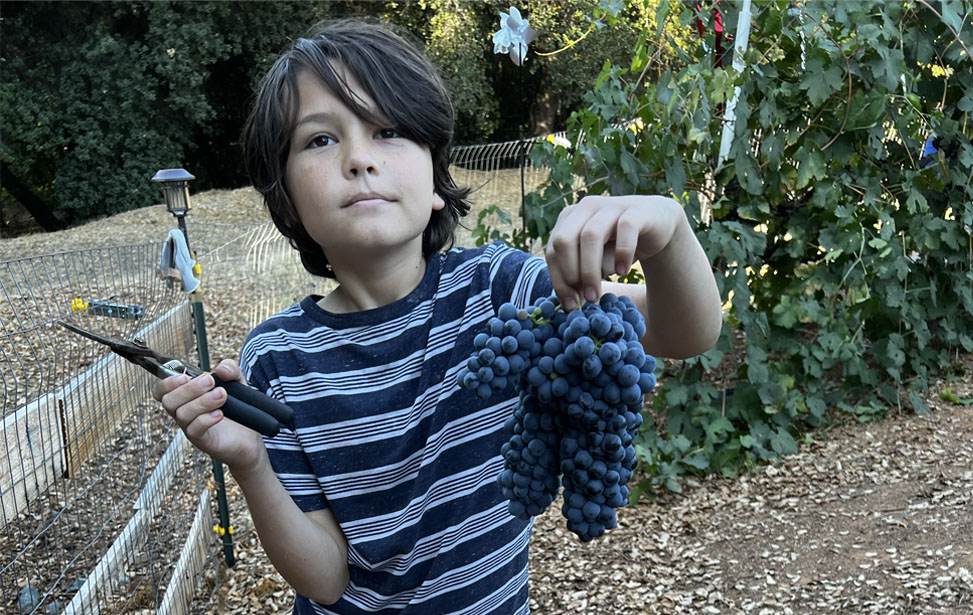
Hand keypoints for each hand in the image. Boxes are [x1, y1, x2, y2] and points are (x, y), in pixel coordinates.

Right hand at [152, 359, 265, 473]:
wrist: (251, 435)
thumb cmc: (237, 409)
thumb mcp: (236, 382)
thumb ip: (230, 370)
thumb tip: (221, 369)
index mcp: (186, 397)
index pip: (161, 391)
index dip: (166, 383)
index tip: (185, 376)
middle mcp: (185, 413)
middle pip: (169, 401)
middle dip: (189, 389)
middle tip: (210, 382)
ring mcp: (191, 428)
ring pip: (182, 414)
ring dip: (202, 401)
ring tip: (222, 395)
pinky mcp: (203, 440)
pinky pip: (194, 430)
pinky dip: (206, 419)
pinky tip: (220, 413)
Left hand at [544, 195, 683, 309]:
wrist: (657, 225)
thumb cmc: (618, 245)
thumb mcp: (595, 260)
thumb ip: (580, 274)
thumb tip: (570, 303)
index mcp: (569, 218)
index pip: (552, 250)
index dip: (559, 280)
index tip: (572, 305)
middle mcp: (586, 208)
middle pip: (564, 240)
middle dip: (570, 274)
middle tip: (585, 299)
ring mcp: (611, 207)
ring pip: (590, 235)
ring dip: (590, 270)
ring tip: (597, 294)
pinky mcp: (636, 212)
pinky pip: (625, 228)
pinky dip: (622, 253)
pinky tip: (623, 271)